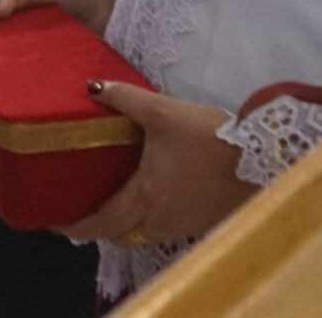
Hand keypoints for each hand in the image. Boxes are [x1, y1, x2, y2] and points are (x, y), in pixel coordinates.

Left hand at [61, 88, 257, 248]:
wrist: (265, 159)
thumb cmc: (210, 138)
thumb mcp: (164, 112)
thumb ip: (125, 98)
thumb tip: (92, 86)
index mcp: (146, 198)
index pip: (103, 222)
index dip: (77, 226)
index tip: (56, 224)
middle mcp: (161, 220)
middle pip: (120, 234)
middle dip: (96, 228)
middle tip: (78, 212)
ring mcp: (184, 225)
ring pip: (143, 235)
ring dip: (122, 226)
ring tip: (108, 206)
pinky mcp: (203, 221)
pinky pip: (164, 230)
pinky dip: (147, 222)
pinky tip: (147, 201)